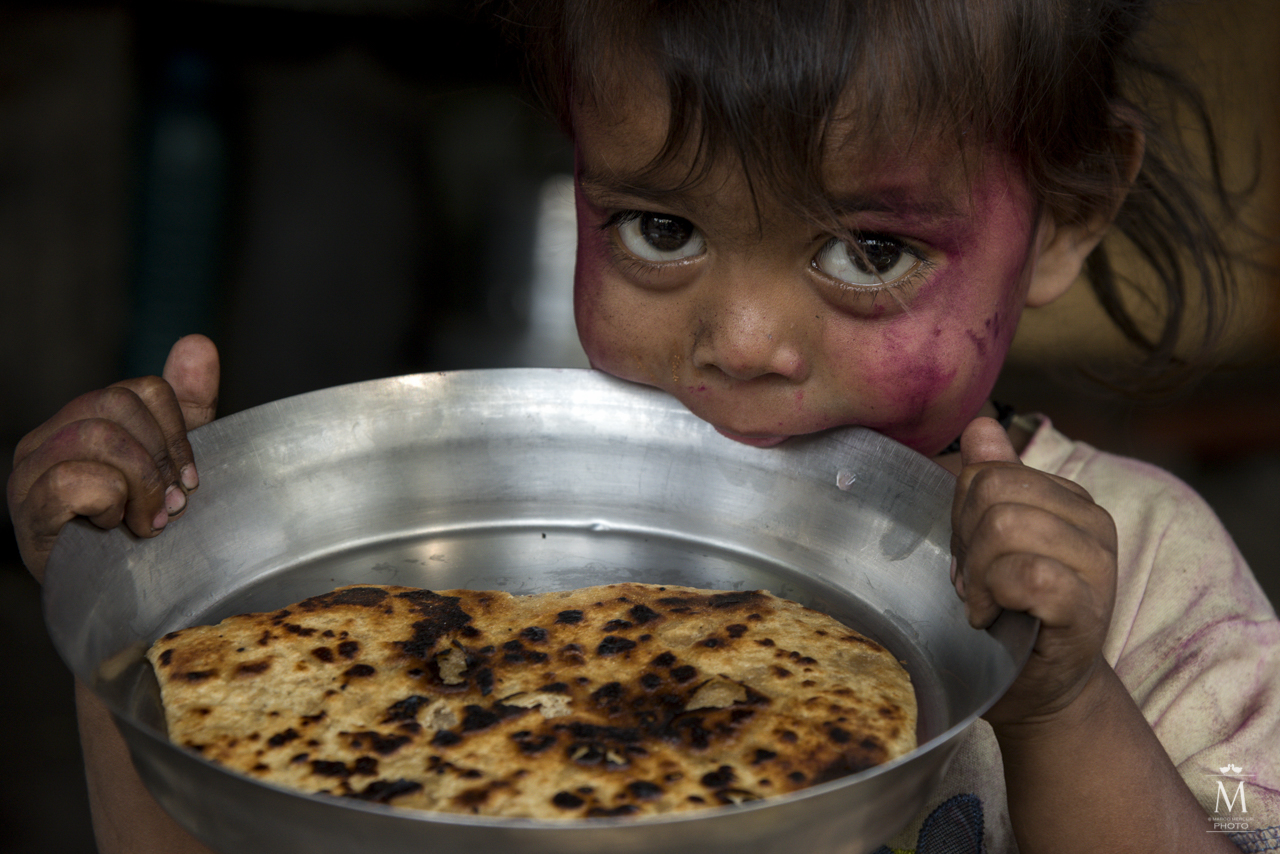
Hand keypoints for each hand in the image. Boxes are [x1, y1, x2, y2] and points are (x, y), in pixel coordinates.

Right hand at [7, 334, 219, 582]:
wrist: (117, 601)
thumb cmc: (140, 530)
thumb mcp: (171, 463)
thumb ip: (186, 407)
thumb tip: (198, 343)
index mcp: (85, 419)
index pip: (142, 390)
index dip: (179, 433)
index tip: (190, 480)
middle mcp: (50, 438)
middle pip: (117, 407)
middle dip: (160, 460)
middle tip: (172, 506)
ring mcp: (31, 473)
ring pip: (97, 438)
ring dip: (140, 486)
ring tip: (149, 522)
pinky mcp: (29, 511)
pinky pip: (73, 480)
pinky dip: (111, 503)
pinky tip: (115, 527)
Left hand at [950, 417, 1117, 726]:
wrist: (1038, 686)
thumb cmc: (1011, 612)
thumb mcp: (990, 540)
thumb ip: (989, 483)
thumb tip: (980, 427)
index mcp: (1067, 498)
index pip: (989, 471)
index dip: (961, 514)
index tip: (968, 554)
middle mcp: (1091, 521)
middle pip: (993, 493)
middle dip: (966, 542)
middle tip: (974, 582)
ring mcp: (1096, 565)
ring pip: (1007, 526)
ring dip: (978, 573)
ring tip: (985, 600)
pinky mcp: (1087, 609)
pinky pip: (1030, 575)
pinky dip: (996, 595)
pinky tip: (993, 616)